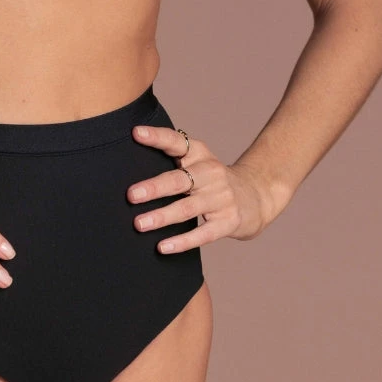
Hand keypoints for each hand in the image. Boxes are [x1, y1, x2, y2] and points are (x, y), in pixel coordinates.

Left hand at [128, 123, 284, 253]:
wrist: (256, 196)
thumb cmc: (212, 179)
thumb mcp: (197, 160)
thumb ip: (171, 157)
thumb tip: (125, 161)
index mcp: (199, 154)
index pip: (177, 141)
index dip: (157, 137)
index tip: (136, 133)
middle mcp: (211, 173)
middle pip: (179, 179)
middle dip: (154, 187)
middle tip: (131, 195)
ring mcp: (221, 198)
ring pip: (187, 208)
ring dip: (162, 217)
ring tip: (139, 224)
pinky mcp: (228, 222)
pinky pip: (203, 234)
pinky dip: (182, 241)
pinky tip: (162, 247)